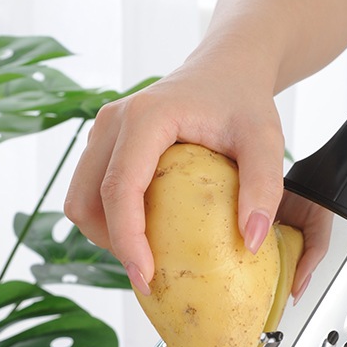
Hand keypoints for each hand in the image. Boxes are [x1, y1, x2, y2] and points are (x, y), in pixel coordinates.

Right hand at [64, 60, 327, 297]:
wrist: (226, 69)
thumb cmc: (244, 102)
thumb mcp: (266, 141)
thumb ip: (264, 187)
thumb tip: (250, 243)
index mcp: (145, 118)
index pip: (120, 189)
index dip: (127, 239)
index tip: (146, 277)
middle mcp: (113, 122)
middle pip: (86, 199)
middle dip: (112, 244)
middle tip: (151, 273)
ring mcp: (104, 132)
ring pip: (80, 200)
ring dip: (107, 234)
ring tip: (150, 252)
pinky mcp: (105, 144)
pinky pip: (91, 192)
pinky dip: (110, 220)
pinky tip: (147, 231)